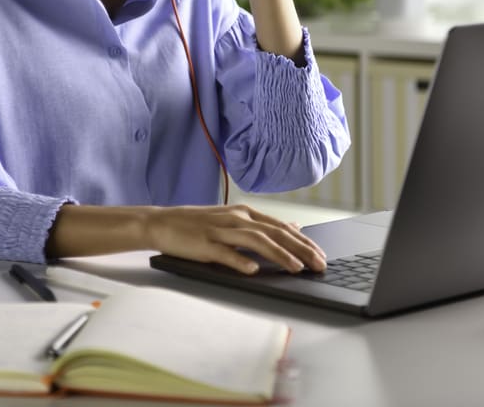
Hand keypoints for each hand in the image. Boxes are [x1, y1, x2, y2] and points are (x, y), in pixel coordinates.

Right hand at [143, 204, 325, 274]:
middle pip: (274, 232)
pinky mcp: (204, 244)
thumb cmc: (198, 224)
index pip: (281, 226)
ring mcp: (220, 231)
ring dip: (279, 254)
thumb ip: (263, 224)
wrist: (162, 222)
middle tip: (318, 264)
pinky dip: (240, 261)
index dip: (303, 240)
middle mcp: (236, 218)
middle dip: (300, 249)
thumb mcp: (233, 218)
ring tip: (296, 268)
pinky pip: (225, 253)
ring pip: (255, 241)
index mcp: (244, 212)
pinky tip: (253, 270)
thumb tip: (294, 226)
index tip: (321, 255)